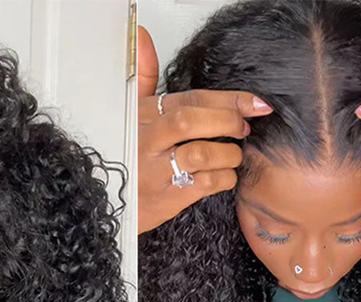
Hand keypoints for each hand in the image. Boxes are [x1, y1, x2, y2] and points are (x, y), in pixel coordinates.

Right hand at [138, 26, 273, 234]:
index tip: (254, 103)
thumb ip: (143, 78)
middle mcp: (146, 142)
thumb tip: (143, 36)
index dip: (227, 99)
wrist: (106, 205)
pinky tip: (224, 176)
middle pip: (191, 120)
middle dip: (227, 121)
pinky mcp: (164, 199)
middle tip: (243, 129)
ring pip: (201, 153)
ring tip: (233, 155)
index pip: (189, 100)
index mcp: (143, 117)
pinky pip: (203, 184)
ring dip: (228, 153)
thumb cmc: (125, 159)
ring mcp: (154, 172)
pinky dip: (223, 178)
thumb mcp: (128, 117)